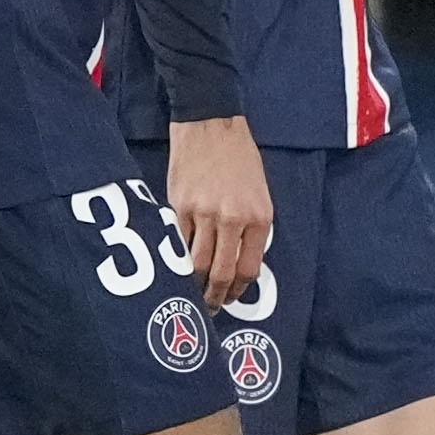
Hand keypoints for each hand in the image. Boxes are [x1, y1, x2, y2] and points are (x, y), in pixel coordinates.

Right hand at [166, 113, 271, 312]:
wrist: (211, 126)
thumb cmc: (238, 158)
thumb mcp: (259, 193)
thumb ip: (251, 226)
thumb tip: (238, 257)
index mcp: (259, 218)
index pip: (249, 268)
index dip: (238, 290)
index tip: (230, 299)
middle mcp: (233, 219)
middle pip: (222, 272)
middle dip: (215, 296)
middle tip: (208, 308)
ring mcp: (204, 214)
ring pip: (197, 262)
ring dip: (194, 283)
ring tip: (189, 293)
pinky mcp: (179, 207)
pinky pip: (178, 241)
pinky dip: (177, 257)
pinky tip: (176, 266)